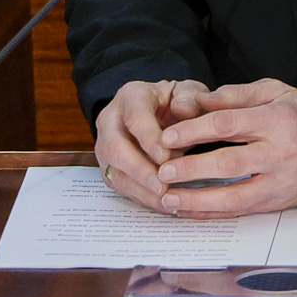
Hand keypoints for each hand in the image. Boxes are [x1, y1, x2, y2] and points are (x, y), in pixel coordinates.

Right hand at [93, 79, 208, 210]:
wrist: (156, 110)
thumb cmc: (173, 102)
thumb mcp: (187, 91)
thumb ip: (190, 96)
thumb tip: (185, 110)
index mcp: (131, 97)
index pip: (135, 118)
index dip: (149, 139)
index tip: (165, 156)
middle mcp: (111, 121)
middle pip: (115, 148)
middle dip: (140, 171)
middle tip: (162, 186)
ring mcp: (106, 146)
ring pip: (114, 171)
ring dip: (140, 189)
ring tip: (166, 201)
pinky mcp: (109, 168)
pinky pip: (121, 187)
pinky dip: (142, 198)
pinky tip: (164, 205)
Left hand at [152, 78, 296, 216]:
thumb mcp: (274, 93)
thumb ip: (235, 95)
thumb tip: (197, 100)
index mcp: (277, 120)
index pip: (228, 125)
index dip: (194, 131)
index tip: (167, 136)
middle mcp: (280, 153)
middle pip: (229, 163)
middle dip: (192, 169)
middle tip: (163, 171)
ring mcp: (279, 182)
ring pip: (234, 196)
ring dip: (198, 200)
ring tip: (169, 198)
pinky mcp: (275, 203)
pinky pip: (239, 211)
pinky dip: (211, 213)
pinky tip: (188, 210)